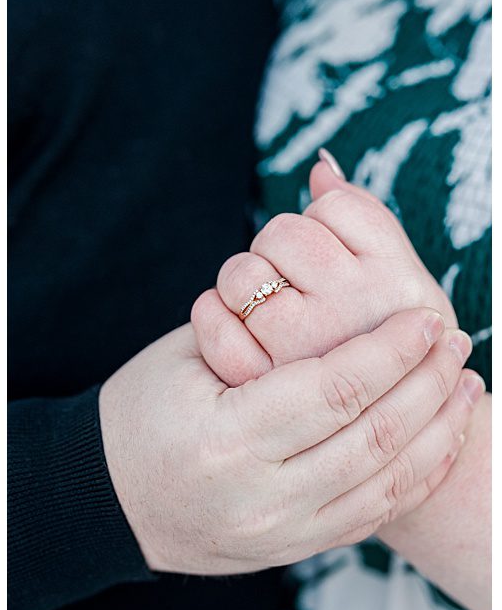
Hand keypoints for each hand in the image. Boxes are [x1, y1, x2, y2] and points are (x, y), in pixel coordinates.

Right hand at [99, 308, 475, 574]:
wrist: (105, 497)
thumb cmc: (138, 414)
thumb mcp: (183, 361)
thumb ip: (258, 337)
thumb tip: (342, 314)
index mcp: (225, 439)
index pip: (333, 390)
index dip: (389, 351)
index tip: (422, 318)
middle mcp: (259, 497)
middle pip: (372, 436)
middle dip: (425, 382)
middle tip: (454, 339)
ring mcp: (279, 533)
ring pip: (385, 482)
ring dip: (436, 430)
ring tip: (464, 385)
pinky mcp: (291, 550)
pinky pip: (372, 516)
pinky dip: (414, 476)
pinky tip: (437, 439)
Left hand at [191, 153, 460, 385]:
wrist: (372, 441)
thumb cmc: (382, 347)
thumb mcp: (398, 285)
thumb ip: (362, 219)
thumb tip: (319, 167)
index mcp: (395, 284)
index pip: (332, 206)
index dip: (323, 222)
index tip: (331, 257)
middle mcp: (349, 312)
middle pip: (282, 233)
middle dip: (279, 247)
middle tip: (292, 282)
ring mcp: (300, 349)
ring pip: (241, 271)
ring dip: (242, 280)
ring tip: (267, 309)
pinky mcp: (254, 380)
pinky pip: (210, 317)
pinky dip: (212, 315)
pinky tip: (233, 329)